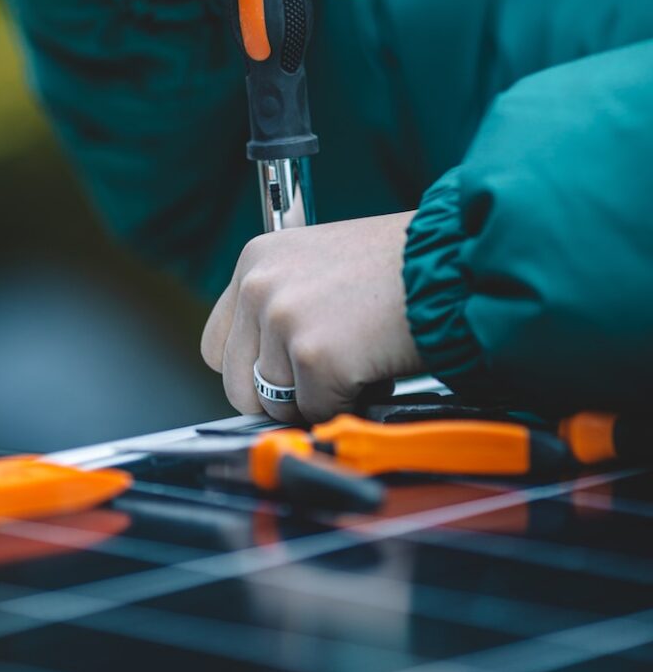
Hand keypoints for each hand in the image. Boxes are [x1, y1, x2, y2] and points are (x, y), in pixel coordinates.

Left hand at [201, 214, 423, 422]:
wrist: (454, 260)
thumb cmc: (401, 266)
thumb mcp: (320, 265)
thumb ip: (282, 306)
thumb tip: (263, 371)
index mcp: (256, 260)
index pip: (217, 346)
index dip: (255, 369)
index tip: (286, 373)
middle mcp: (259, 286)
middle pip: (238, 385)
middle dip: (282, 396)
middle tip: (327, 375)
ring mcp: (285, 320)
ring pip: (278, 405)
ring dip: (320, 398)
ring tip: (359, 359)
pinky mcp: (315, 355)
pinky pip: (318, 412)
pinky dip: (350, 402)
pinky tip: (375, 366)